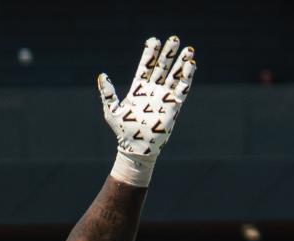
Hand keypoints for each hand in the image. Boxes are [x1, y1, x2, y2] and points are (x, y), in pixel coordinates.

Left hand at [97, 35, 196, 187]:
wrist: (136, 148)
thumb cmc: (123, 131)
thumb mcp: (111, 111)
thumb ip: (108, 93)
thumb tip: (102, 75)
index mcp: (138, 89)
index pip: (146, 66)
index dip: (150, 54)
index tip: (154, 40)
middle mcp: (153, 90)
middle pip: (162, 67)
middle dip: (168, 54)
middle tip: (174, 39)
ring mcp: (164, 97)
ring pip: (175, 76)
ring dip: (181, 63)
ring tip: (188, 50)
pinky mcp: (174, 106)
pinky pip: (182, 89)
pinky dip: (187, 77)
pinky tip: (192, 65)